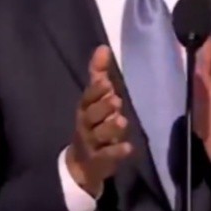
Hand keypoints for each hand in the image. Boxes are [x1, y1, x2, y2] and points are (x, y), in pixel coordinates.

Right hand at [65, 45, 133, 195]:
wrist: (82, 162)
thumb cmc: (93, 123)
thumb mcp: (95, 100)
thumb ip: (99, 74)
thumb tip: (103, 47)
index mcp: (85, 108)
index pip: (88, 97)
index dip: (95, 91)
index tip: (105, 81)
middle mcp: (86, 124)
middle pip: (91, 115)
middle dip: (103, 107)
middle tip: (116, 100)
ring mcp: (91, 143)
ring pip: (99, 135)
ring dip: (110, 128)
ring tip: (122, 121)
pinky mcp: (100, 160)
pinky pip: (107, 156)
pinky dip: (117, 152)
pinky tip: (128, 148)